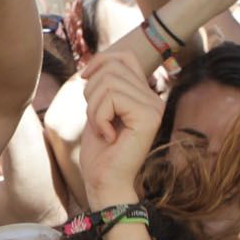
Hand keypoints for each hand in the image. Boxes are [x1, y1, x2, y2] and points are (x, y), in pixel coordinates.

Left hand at [79, 53, 163, 204]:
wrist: (105, 182)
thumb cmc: (100, 152)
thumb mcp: (98, 110)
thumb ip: (104, 86)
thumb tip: (96, 62)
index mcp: (144, 95)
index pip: (124, 57)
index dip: (100, 61)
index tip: (85, 78)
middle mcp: (154, 98)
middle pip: (113, 67)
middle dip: (92, 91)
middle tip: (96, 119)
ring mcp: (154, 106)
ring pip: (110, 82)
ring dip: (94, 107)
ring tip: (102, 129)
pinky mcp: (149, 116)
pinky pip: (112, 98)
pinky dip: (100, 117)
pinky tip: (108, 136)